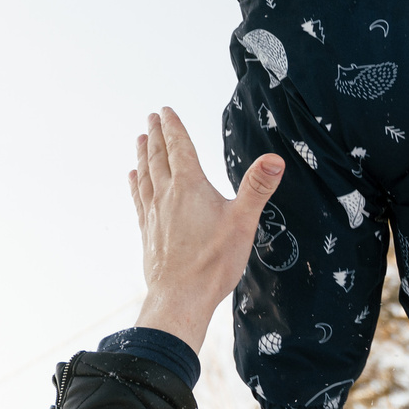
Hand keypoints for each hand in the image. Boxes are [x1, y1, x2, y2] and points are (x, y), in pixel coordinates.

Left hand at [128, 107, 283, 352]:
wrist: (180, 297)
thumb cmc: (213, 263)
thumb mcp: (243, 222)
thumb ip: (257, 187)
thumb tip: (275, 159)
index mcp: (190, 187)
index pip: (180, 148)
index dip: (174, 127)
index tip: (165, 110)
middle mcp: (167, 195)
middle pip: (159, 158)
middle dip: (157, 136)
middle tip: (151, 118)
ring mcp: (154, 214)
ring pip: (146, 176)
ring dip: (144, 155)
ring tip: (141, 140)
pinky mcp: (148, 232)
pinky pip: (139, 199)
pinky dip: (136, 184)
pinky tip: (133, 178)